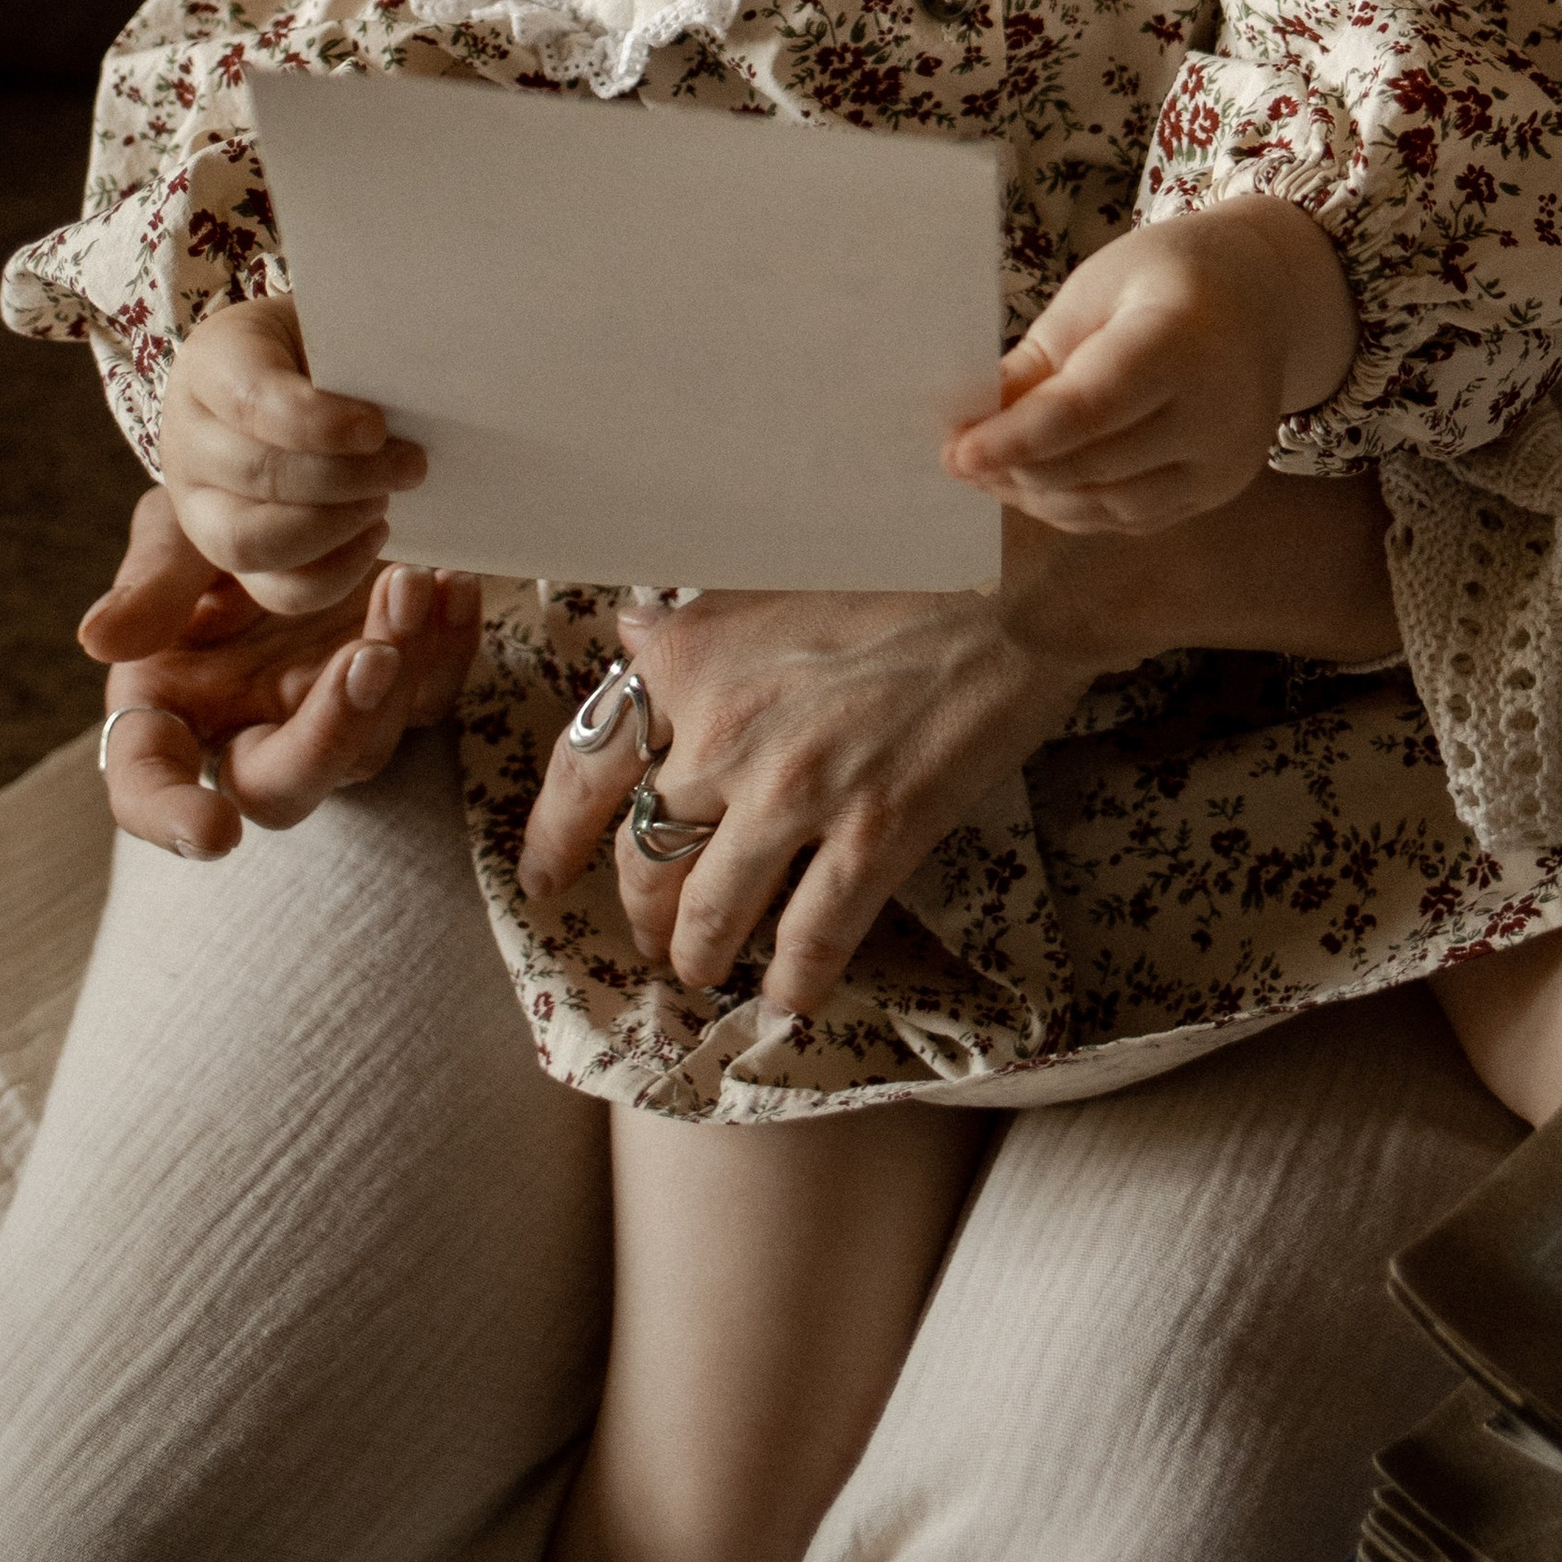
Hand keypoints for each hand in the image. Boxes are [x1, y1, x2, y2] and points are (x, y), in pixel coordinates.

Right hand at [82, 485, 479, 855]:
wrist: (299, 484)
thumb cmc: (217, 519)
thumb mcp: (176, 534)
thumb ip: (150, 584)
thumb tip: (97, 639)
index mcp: (171, 708)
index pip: (151, 786)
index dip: (173, 820)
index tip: (214, 834)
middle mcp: (251, 729)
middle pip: (286, 786)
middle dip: (333, 732)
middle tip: (367, 657)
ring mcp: (330, 714)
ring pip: (373, 743)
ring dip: (399, 670)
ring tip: (409, 582)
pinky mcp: (398, 685)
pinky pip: (436, 695)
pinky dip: (452, 647)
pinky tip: (454, 586)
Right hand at [158, 294, 426, 614]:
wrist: (297, 370)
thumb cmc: (325, 344)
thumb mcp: (332, 323)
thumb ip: (355, 349)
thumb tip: (405, 384)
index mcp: (212, 364)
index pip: (250, 399)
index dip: (316, 421)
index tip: (376, 427)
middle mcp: (188, 438)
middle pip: (256, 476)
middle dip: (346, 479)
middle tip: (411, 464)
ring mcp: (198, 504)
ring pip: (251, 544)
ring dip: (334, 529)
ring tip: (386, 500)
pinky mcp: (230, 554)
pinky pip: (275, 589)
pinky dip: (335, 573)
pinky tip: (375, 534)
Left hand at [515, 581, 1107, 1020]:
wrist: (1016, 580)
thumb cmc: (904, 562)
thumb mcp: (774, 570)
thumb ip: (698, 621)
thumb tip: (631, 636)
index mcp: (692, 656)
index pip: (585, 764)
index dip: (553, 836)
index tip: (544, 875)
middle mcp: (725, 729)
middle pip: (643, 853)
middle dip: (640, 910)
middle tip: (651, 934)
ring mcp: (798, 788)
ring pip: (711, 910)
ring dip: (700, 953)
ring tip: (706, 968)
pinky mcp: (875, 832)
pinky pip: (812, 937)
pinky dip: (795, 981)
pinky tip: (793, 999)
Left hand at [944, 198, 1356, 532]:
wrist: (1260, 295)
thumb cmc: (1166, 276)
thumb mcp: (1095, 291)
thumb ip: (1039, 359)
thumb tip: (975, 420)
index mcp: (1185, 341)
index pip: (1089, 409)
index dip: (1016, 439)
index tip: (956, 451)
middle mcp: (1218, 411)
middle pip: (1095, 464)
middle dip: (1016, 468)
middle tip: (957, 459)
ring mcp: (1225, 459)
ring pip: (1111, 504)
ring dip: (1039, 495)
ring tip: (989, 473)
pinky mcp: (1220, 488)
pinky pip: (1133, 516)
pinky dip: (1077, 507)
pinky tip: (1036, 485)